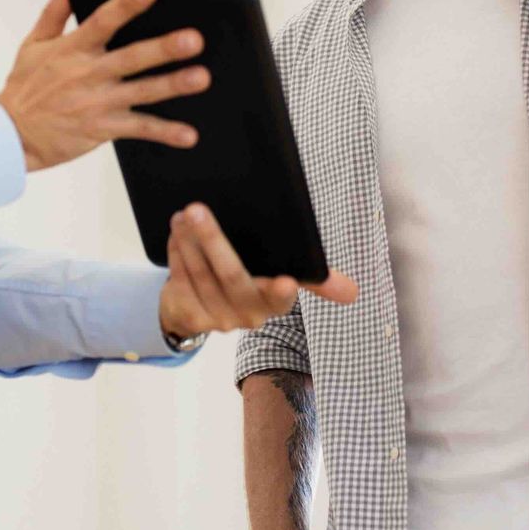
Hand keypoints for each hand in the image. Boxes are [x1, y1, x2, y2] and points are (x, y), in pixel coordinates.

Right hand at [0, 0, 209, 171]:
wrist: (10, 136)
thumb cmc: (24, 86)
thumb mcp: (34, 43)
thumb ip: (55, 10)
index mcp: (73, 48)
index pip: (103, 20)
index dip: (126, 4)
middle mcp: (89, 74)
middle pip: (132, 58)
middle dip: (163, 48)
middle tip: (194, 39)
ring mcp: (97, 103)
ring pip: (142, 92)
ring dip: (172, 85)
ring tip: (201, 77)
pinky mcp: (102, 129)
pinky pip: (138, 129)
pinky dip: (164, 133)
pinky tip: (188, 134)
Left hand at [160, 204, 358, 338]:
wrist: (200, 308)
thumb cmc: (250, 281)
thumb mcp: (283, 278)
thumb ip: (316, 280)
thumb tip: (353, 293)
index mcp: (274, 303)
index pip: (280, 300)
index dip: (281, 291)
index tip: (285, 281)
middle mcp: (248, 316)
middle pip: (230, 277)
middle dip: (213, 241)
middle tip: (198, 210)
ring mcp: (217, 320)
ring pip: (200, 275)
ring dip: (189, 241)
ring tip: (183, 214)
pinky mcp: (190, 317)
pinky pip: (180, 281)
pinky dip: (177, 254)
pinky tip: (175, 233)